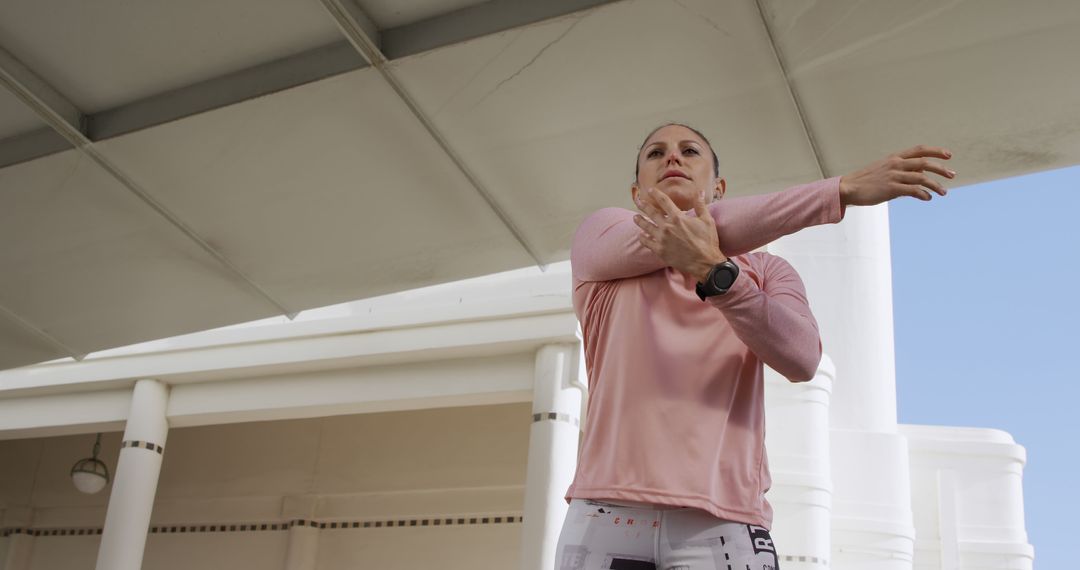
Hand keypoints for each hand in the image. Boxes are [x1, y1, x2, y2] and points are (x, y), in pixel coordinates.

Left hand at [633, 188, 725, 281]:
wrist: (705, 262)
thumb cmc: (707, 241)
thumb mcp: (707, 220)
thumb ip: (701, 205)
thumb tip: (701, 192)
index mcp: (678, 218)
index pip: (664, 201)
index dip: (656, 194)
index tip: (650, 190)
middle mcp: (667, 227)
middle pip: (651, 213)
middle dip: (643, 206)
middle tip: (637, 201)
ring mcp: (662, 239)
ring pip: (646, 227)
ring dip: (639, 221)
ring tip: (635, 217)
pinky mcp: (660, 251)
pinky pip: (647, 242)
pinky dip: (642, 238)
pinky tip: (640, 235)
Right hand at [839, 145, 955, 205]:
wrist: (849, 188)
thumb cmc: (867, 180)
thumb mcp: (885, 169)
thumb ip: (902, 170)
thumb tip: (921, 173)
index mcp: (895, 158)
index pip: (920, 150)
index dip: (936, 151)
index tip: (949, 155)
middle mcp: (896, 164)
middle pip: (925, 163)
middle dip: (941, 169)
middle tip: (952, 175)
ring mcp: (893, 176)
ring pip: (922, 178)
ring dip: (936, 185)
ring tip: (944, 192)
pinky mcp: (890, 189)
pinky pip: (913, 190)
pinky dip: (923, 194)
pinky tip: (928, 198)